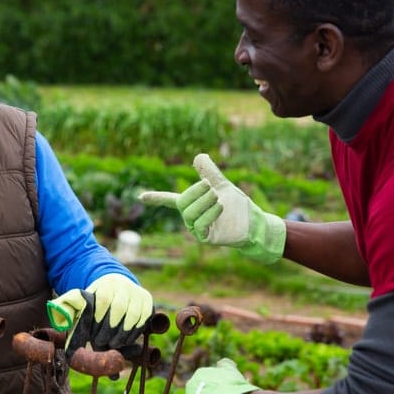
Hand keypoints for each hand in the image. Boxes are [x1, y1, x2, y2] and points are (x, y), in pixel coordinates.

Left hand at [46, 274, 152, 357]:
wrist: (116, 286)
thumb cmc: (96, 299)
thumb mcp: (82, 299)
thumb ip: (69, 306)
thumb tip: (56, 312)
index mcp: (106, 283)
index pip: (104, 299)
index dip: (99, 319)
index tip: (93, 334)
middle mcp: (124, 285)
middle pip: (120, 308)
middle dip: (111, 329)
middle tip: (103, 343)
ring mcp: (137, 292)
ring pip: (135, 314)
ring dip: (124, 333)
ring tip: (114, 345)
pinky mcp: (147, 300)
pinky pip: (145, 318)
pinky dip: (135, 332)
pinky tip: (125, 340)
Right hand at [139, 153, 285, 263]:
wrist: (253, 222)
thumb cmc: (237, 206)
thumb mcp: (222, 185)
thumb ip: (209, 172)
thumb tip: (198, 156)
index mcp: (192, 204)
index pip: (169, 200)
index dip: (156, 198)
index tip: (140, 196)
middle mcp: (191, 216)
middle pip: (182, 201)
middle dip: (196, 191)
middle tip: (211, 187)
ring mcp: (196, 228)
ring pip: (189, 212)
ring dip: (204, 201)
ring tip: (217, 198)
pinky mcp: (204, 237)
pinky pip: (199, 223)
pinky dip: (210, 213)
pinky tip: (220, 208)